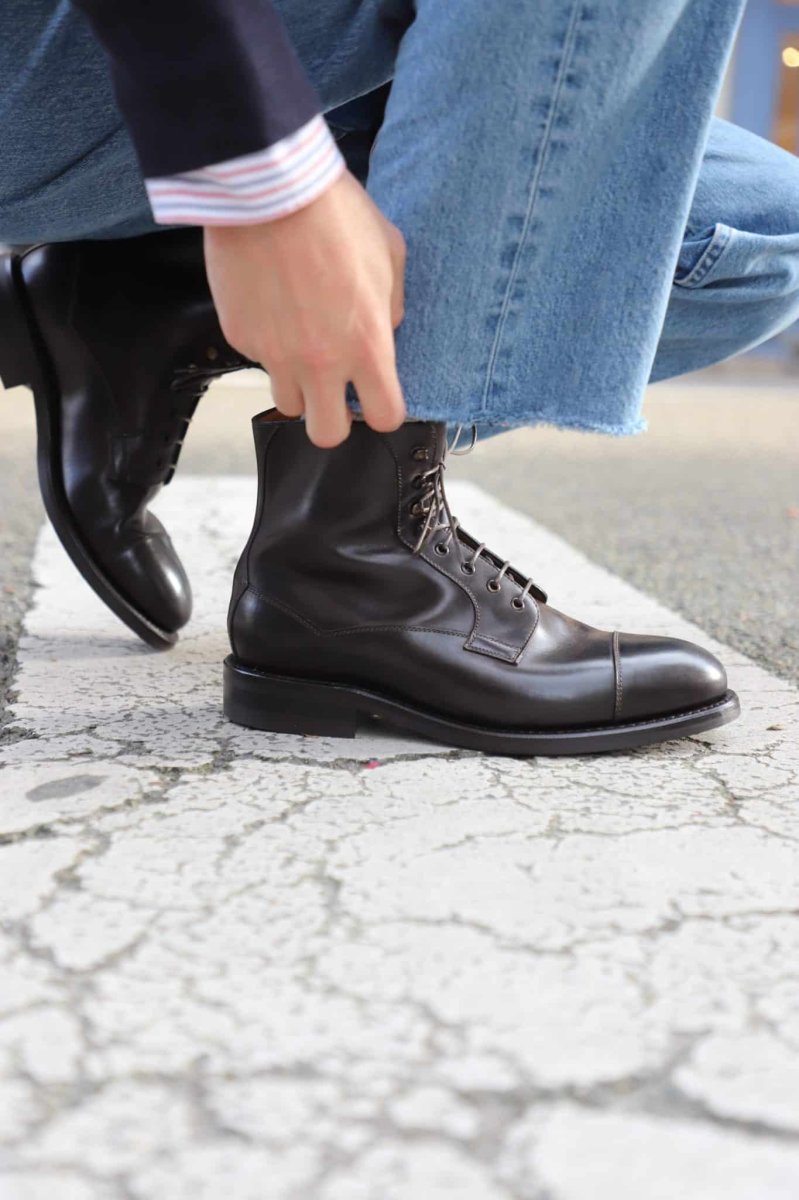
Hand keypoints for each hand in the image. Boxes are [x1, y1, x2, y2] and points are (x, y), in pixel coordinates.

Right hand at [203, 170, 406, 446]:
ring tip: (301, 344)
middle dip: (334, 419)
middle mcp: (321, 364)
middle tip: (335, 391)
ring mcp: (275, 355)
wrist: (267, 187)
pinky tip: (272, 303)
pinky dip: (267, 342)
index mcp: (367, 347)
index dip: (382, 410)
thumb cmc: (335, 214)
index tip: (376, 395)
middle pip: (327, 436)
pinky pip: (257, 359)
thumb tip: (385, 329)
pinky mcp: (240, 338)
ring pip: (287, 404)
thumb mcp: (389, 253)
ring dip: (297, 385)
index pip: (384, 417)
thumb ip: (392, 306)